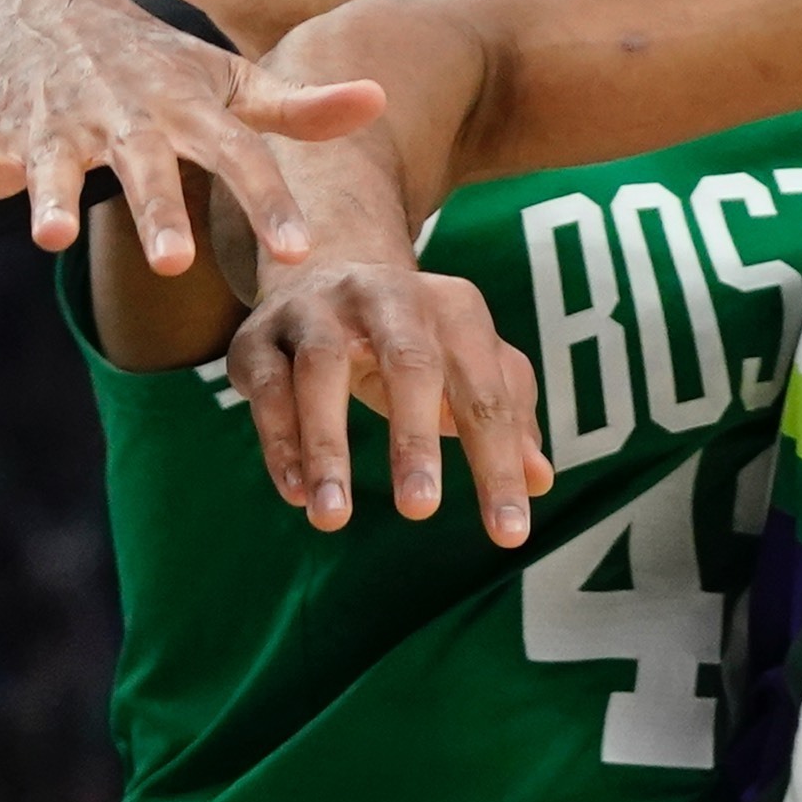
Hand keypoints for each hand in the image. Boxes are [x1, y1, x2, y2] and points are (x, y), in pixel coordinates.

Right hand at [0, 0, 383, 273]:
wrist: (44, 7)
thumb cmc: (156, 68)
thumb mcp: (226, 82)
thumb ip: (297, 108)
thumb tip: (379, 99)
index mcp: (182, 107)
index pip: (238, 154)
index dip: (269, 202)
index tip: (299, 251)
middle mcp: (116, 113)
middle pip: (142, 164)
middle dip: (157, 209)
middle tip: (176, 260)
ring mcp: (45, 121)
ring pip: (47, 159)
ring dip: (48, 196)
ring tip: (53, 237)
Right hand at [224, 263, 552, 543]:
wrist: (326, 267)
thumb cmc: (416, 338)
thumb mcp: (468, 365)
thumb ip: (507, 416)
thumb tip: (541, 480)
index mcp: (455, 309)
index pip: (487, 394)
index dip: (499, 466)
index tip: (508, 534)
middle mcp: (389, 296)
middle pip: (409, 365)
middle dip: (413, 440)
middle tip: (421, 511)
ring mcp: (319, 310)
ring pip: (321, 369)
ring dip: (326, 446)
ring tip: (334, 517)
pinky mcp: (260, 334)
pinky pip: (267, 385)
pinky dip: (278, 440)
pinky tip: (296, 493)